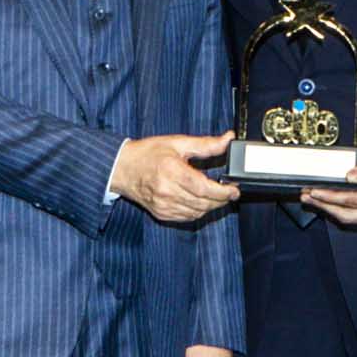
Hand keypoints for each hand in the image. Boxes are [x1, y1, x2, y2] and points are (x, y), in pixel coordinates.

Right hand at [112, 132, 242, 226]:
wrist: (122, 168)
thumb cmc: (147, 154)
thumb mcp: (177, 143)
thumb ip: (205, 144)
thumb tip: (227, 139)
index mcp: (172, 171)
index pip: (204, 188)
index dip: (223, 191)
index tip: (234, 189)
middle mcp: (167, 191)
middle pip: (203, 203)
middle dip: (221, 199)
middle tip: (230, 191)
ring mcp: (163, 205)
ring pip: (197, 212)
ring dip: (211, 206)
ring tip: (218, 195)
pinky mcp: (161, 213)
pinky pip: (187, 217)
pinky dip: (198, 211)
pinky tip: (201, 202)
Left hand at [304, 140, 356, 228]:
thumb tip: (348, 177)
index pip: (353, 201)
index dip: (331, 196)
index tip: (315, 191)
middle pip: (349, 215)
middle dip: (326, 207)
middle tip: (307, 198)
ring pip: (352, 219)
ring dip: (332, 210)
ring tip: (314, 200)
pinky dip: (343, 210)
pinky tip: (331, 203)